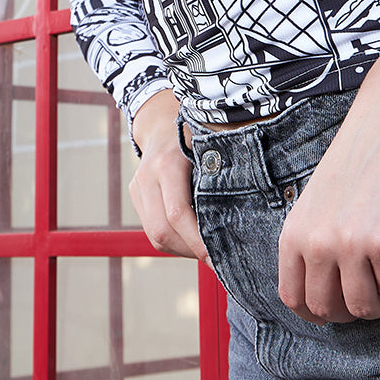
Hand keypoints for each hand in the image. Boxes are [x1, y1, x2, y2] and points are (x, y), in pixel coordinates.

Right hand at [129, 89, 210, 262]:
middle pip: (162, 231)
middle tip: (216, 259)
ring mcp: (138, 187)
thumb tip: (244, 217)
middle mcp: (147, 177)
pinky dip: (172, 240)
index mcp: (168, 164)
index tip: (217, 256)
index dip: (196, 240)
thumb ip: (219, 177)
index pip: (177, 214)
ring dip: (181, 249)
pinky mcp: (136, 195)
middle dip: (189, 251)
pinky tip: (191, 238)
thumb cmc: (195, 133)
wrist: (162, 119)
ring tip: (206, 250)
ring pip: (154, 235)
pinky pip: (151, 229)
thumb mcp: (210, 147)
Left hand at [277, 50, 379, 323]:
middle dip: (349, 314)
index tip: (334, 310)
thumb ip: (311, 243)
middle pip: (325, 309)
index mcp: (294, 233)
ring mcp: (352, 246)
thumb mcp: (316, 203)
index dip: (314, 312)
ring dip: (378, 305)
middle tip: (367, 300)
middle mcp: (318, 243)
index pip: (292, 297)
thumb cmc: (357, 162)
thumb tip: (321, 292)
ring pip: (362, 307)